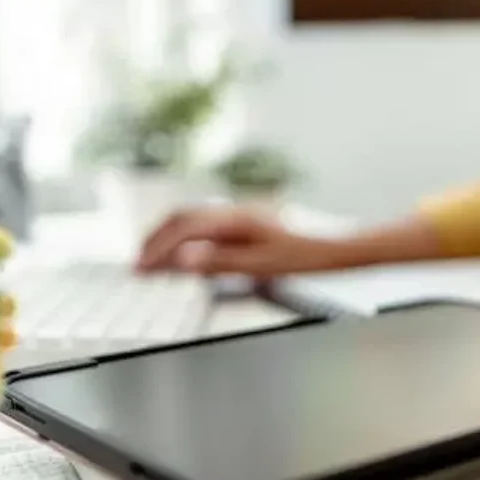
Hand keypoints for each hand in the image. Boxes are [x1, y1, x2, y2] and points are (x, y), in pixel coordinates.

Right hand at [135, 207, 347, 276]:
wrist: (339, 245)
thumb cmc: (307, 254)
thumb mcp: (261, 266)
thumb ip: (219, 262)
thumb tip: (183, 258)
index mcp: (236, 218)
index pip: (183, 229)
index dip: (158, 249)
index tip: (140, 268)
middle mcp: (236, 210)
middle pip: (183, 218)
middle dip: (157, 239)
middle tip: (139, 263)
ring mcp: (243, 213)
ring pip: (195, 218)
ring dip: (171, 235)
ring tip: (157, 257)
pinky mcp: (250, 220)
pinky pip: (209, 224)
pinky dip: (189, 236)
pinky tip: (189, 251)